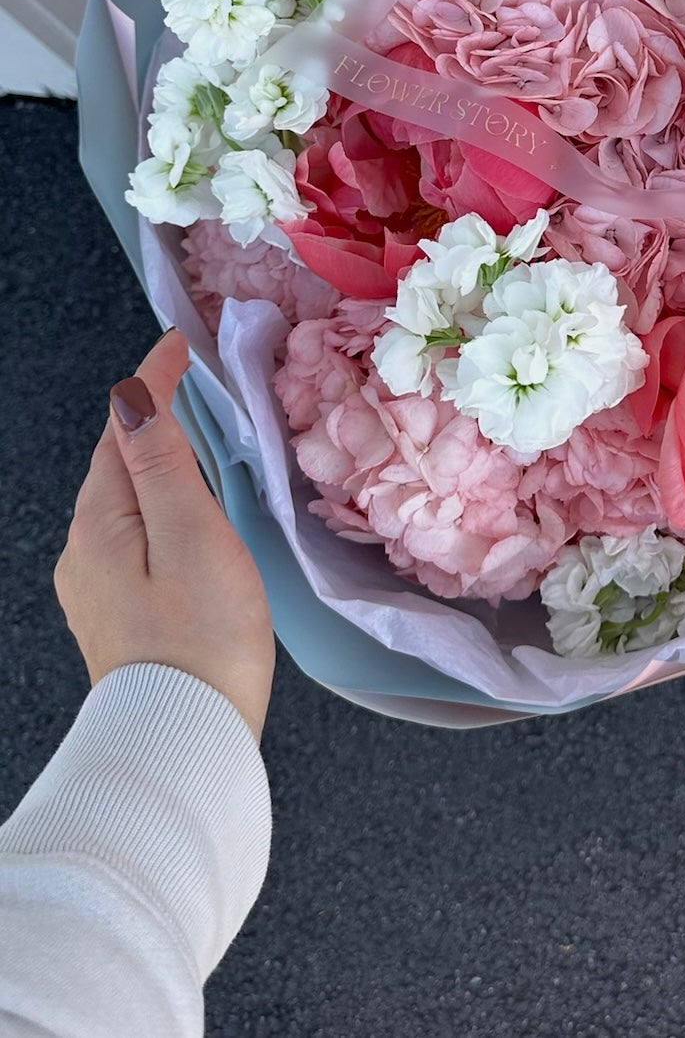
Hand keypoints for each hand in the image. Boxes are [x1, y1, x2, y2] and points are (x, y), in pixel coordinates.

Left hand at [55, 330, 274, 740]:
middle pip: (117, 463)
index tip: (179, 343)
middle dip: (149, 417)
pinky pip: (133, 538)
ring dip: (154, 463)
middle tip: (190, 379)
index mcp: (100, 522)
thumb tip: (132, 395)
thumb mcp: (191, 535)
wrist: (184, 741)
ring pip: (124, 502)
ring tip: (195, 437)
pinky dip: (158, 507)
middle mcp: (83, 550)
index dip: (151, 382)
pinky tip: (187, 517)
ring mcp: (96, 587)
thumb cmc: (201, 638)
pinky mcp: (118, 616)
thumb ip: (162, 462)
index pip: (122, 427)